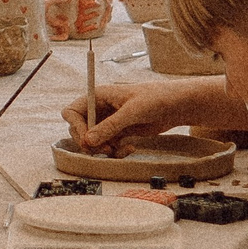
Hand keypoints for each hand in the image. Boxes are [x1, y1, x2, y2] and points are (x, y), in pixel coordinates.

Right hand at [61, 82, 188, 154]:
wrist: (175, 106)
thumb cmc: (155, 99)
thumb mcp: (132, 112)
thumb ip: (110, 126)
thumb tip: (88, 141)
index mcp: (98, 96)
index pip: (71, 112)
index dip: (76, 127)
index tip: (87, 140)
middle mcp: (100, 109)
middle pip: (79, 129)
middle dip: (89, 143)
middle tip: (104, 149)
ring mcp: (109, 122)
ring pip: (93, 141)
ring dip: (103, 149)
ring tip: (118, 150)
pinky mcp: (119, 132)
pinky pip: (107, 146)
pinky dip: (115, 152)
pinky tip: (129, 148)